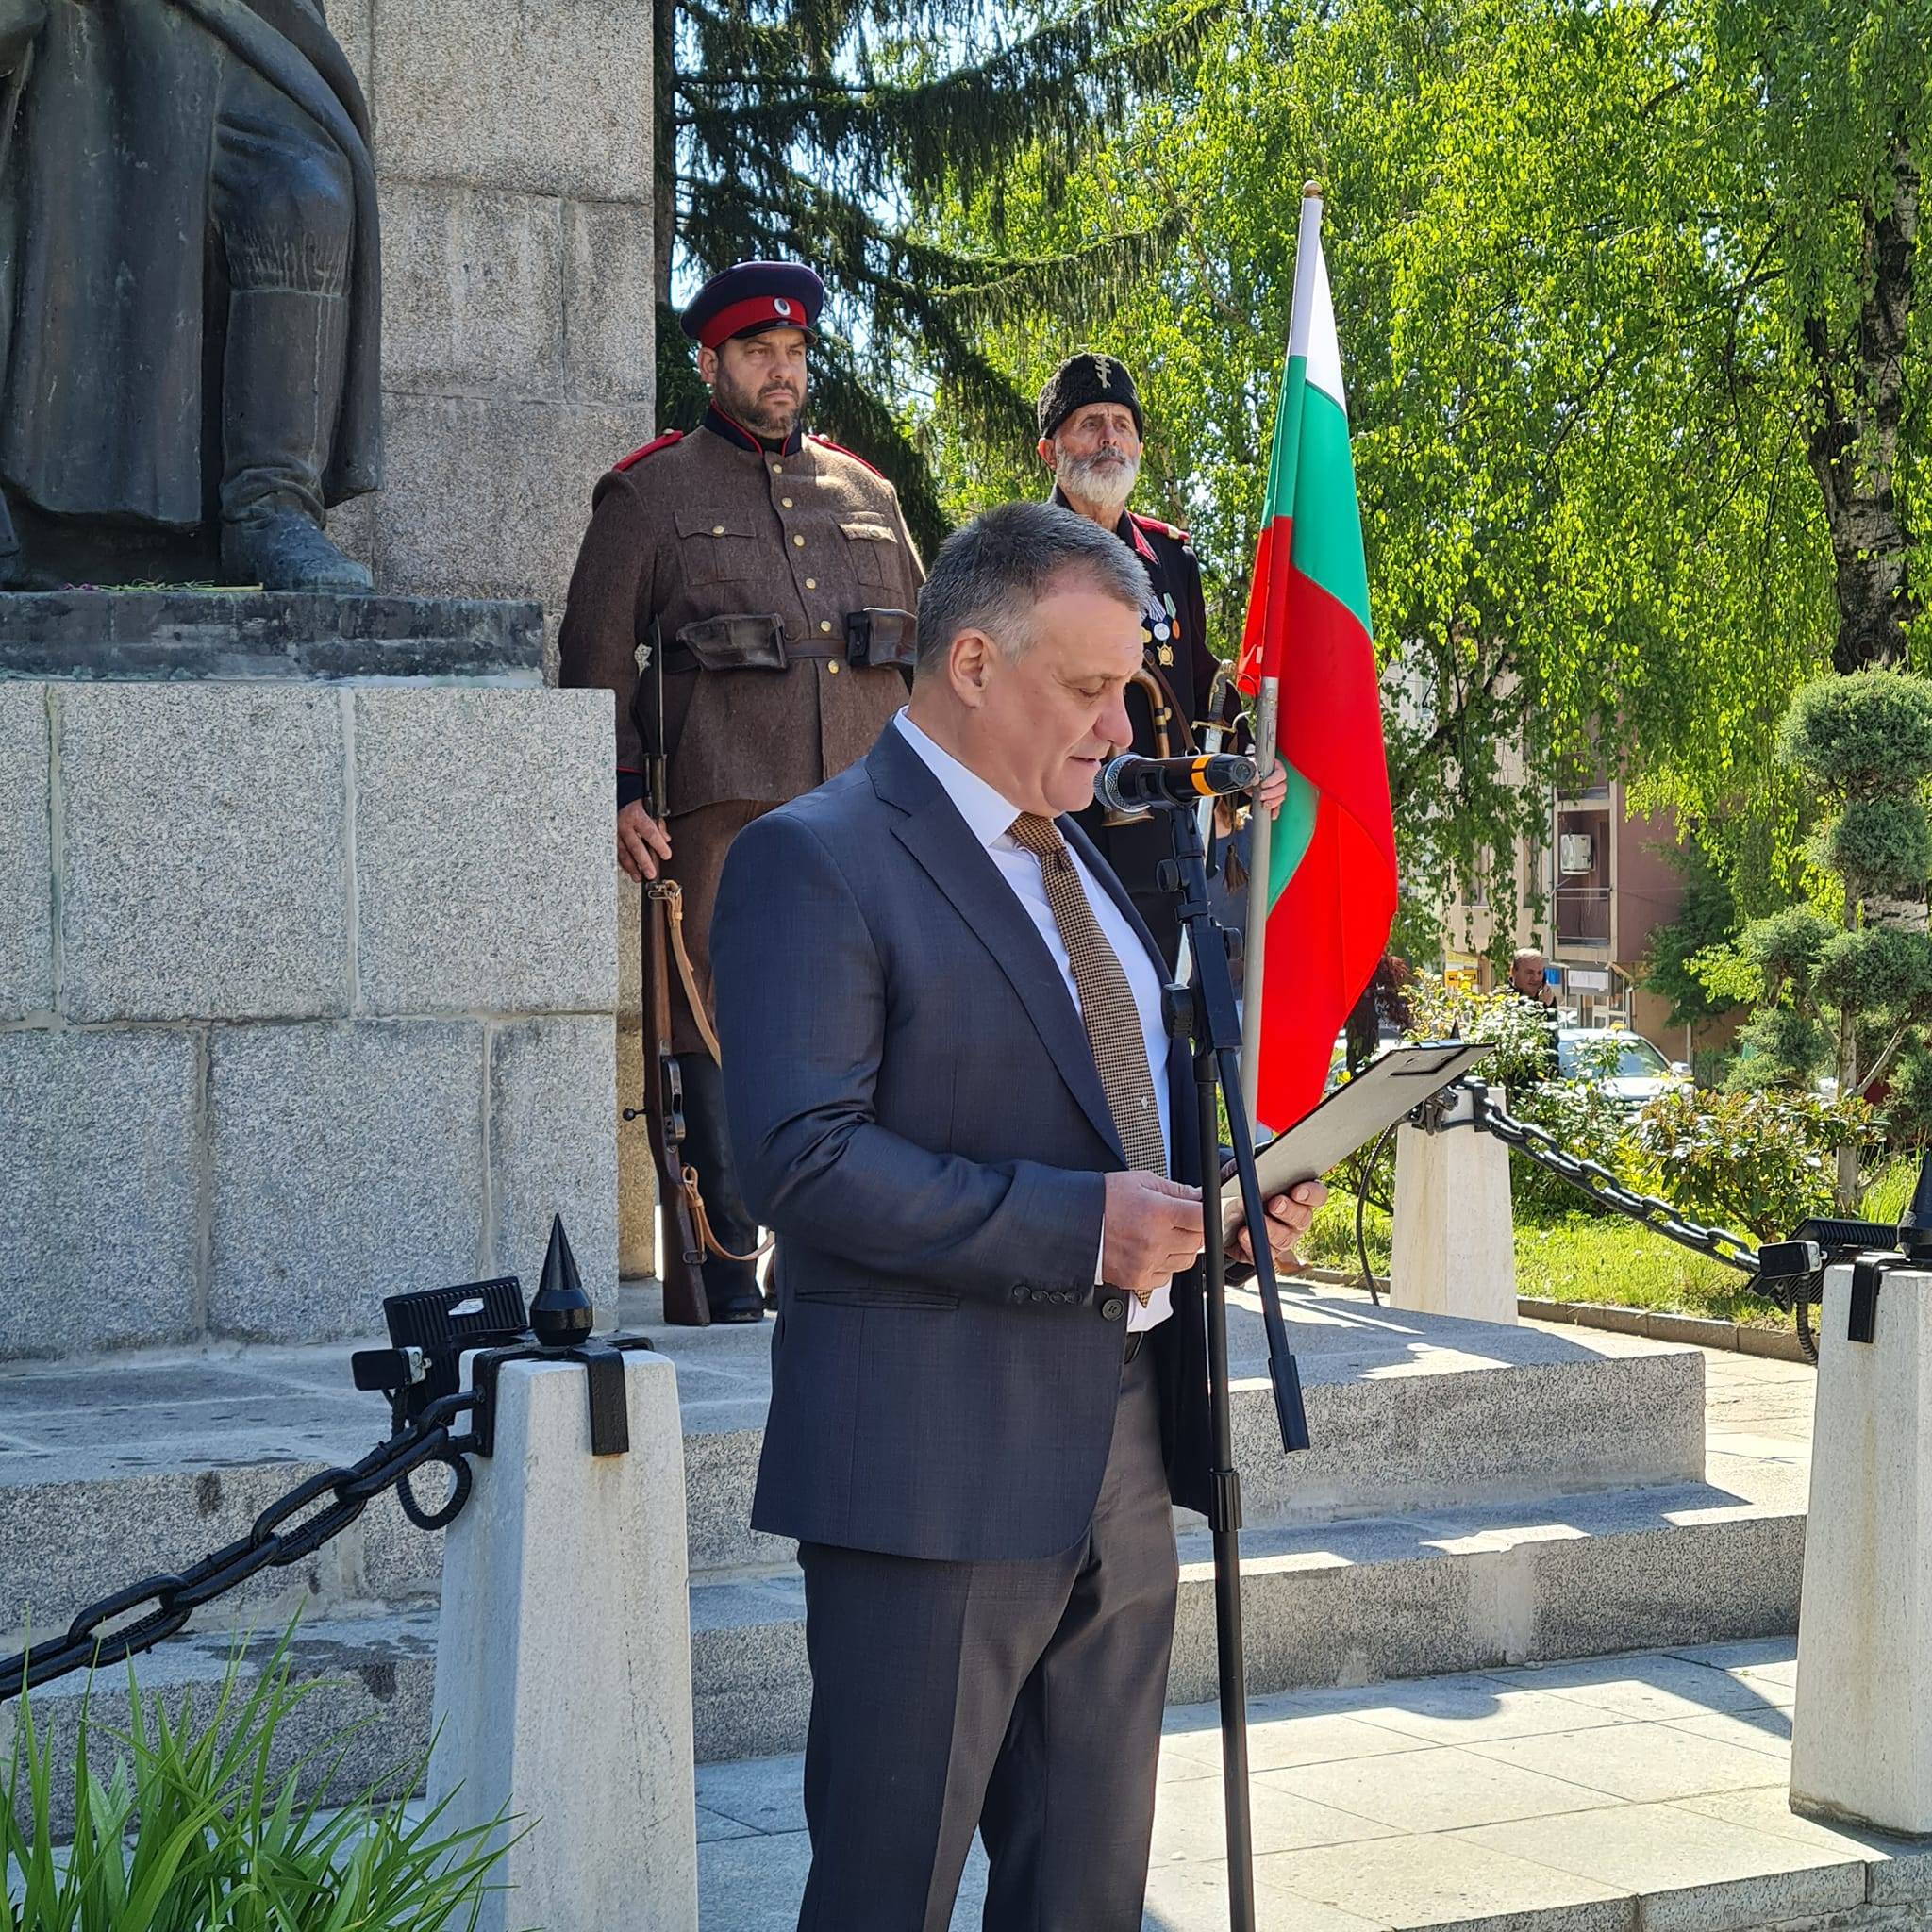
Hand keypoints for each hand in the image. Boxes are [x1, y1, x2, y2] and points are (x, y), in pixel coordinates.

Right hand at [618, 800, 671, 882]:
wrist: (618, 797)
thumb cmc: (635, 803)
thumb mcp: (650, 809)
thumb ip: (658, 824)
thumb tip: (665, 839)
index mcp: (637, 815)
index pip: (650, 832)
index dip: (658, 845)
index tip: (666, 855)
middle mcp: (624, 825)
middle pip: (635, 846)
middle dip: (643, 862)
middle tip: (651, 873)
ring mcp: (615, 832)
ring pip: (623, 852)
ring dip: (631, 867)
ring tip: (638, 877)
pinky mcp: (609, 837)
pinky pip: (616, 852)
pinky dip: (622, 863)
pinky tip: (628, 871)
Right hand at [1101, 1171, 1202, 1298]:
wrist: (1071, 1223)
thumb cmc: (1102, 1200)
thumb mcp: (1140, 1181)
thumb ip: (1175, 1189)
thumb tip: (1200, 1195)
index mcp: (1157, 1212)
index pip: (1203, 1218)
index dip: (1206, 1213)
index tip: (1201, 1210)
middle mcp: (1155, 1241)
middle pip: (1197, 1240)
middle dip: (1192, 1228)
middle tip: (1176, 1219)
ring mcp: (1147, 1263)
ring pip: (1186, 1260)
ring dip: (1181, 1248)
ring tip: (1161, 1234)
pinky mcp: (1137, 1279)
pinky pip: (1167, 1277)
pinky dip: (1165, 1265)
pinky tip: (1150, 1250)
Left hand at [1225, 1178, 1324, 1272]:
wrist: (1218, 1211)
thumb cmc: (1238, 1187)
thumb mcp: (1244, 1176)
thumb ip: (1259, 1174)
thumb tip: (1260, 1174)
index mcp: (1298, 1195)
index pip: (1317, 1195)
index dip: (1311, 1193)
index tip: (1298, 1191)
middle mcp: (1295, 1219)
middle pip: (1303, 1218)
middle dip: (1289, 1211)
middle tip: (1276, 1204)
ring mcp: (1282, 1238)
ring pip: (1285, 1239)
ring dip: (1271, 1229)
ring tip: (1256, 1221)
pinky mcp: (1265, 1253)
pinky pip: (1263, 1253)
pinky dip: (1251, 1243)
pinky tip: (1243, 1234)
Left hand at [1254, 759, 1288, 819]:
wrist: (1244, 777)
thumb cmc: (1250, 769)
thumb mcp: (1249, 767)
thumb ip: (1253, 771)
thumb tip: (1256, 779)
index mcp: (1276, 767)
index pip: (1280, 774)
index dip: (1273, 780)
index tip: (1263, 785)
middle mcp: (1278, 779)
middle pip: (1282, 787)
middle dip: (1272, 794)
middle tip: (1261, 796)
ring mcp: (1277, 789)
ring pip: (1281, 797)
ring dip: (1273, 802)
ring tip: (1264, 805)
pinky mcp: (1273, 798)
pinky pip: (1278, 806)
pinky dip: (1275, 811)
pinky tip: (1272, 815)